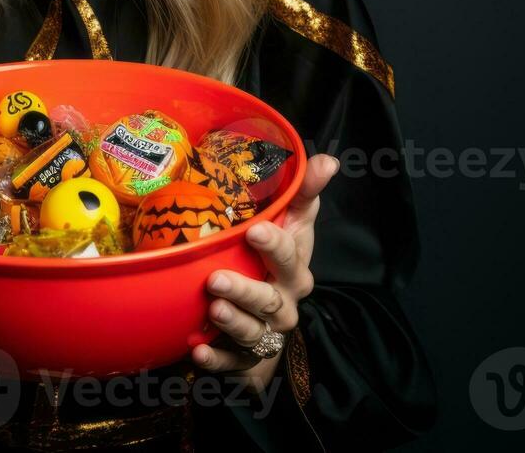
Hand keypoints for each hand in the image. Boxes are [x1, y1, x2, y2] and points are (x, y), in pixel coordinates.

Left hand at [191, 153, 339, 388]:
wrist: (267, 317)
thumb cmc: (276, 261)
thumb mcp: (291, 224)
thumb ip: (303, 191)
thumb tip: (328, 160)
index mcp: (294, 270)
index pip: (289, 256)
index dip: (275, 244)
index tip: (254, 229)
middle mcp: (284, 305)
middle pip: (269, 300)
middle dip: (245, 290)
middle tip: (215, 278)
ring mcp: (265, 334)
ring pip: (252, 332)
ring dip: (232, 322)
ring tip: (211, 308)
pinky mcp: (244, 358)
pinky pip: (231, 363)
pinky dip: (215, 360)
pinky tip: (197, 351)